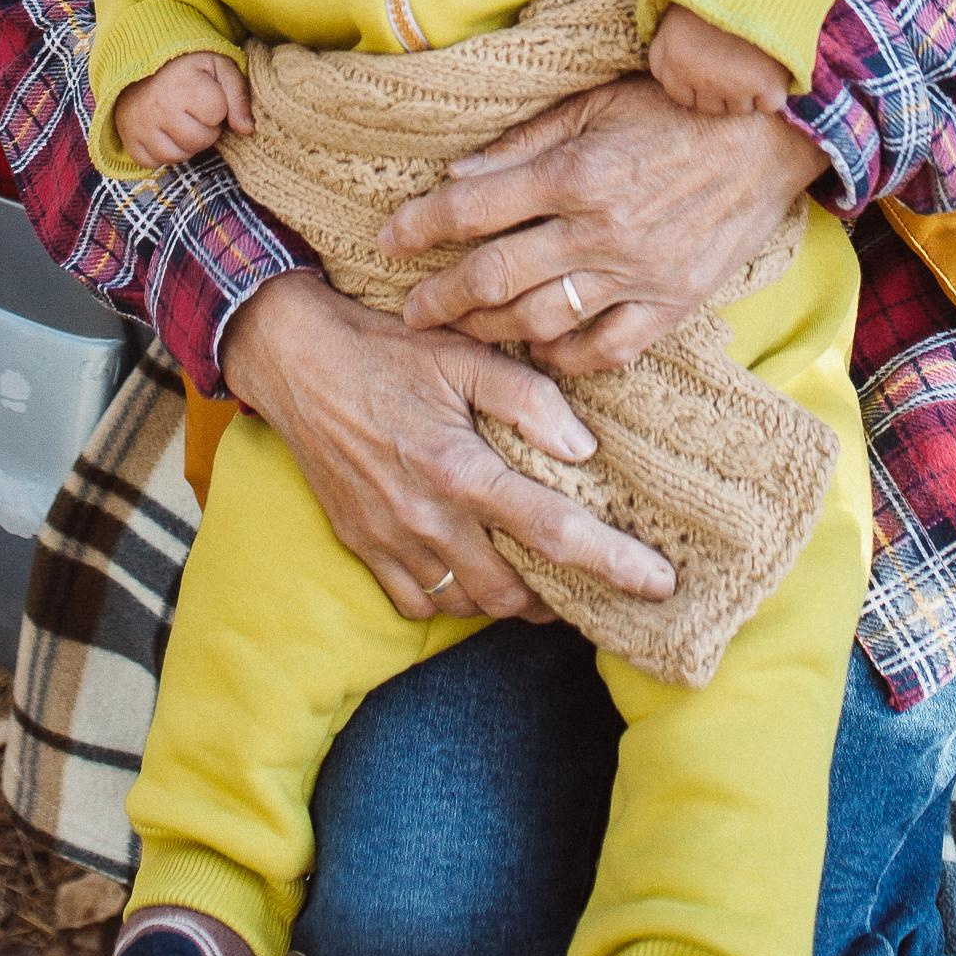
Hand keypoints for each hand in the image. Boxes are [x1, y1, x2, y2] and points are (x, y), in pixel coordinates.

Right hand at [116, 51, 253, 167]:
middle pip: (199, 141)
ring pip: (177, 157)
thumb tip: (247, 130)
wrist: (141, 62)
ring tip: (182, 122)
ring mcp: (141, 126)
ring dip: (186, 144)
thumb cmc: (187, 66)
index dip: (219, 107)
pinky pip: (153, 163)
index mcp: (184, 85)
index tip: (208, 96)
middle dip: (205, 129)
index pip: (217, 113)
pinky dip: (162, 153)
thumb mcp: (219, 67)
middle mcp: (159, 108)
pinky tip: (165, 133)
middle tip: (196, 113)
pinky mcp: (129, 140)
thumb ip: (238, 95)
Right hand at [220, 272, 676, 622]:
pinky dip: (454, 600)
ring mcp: (390, 540)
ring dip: (512, 602)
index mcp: (458, 468)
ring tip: (543, 581)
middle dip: (563, 600)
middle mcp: (425, 518)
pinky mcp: (362, 546)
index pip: (551, 531)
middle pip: (513, 592)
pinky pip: (418, 603)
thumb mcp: (463, 354)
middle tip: (599, 586)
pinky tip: (476, 573)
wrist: (296, 361)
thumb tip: (582, 449)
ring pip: (469, 604)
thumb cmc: (386, 350)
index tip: (659, 583)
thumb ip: (527, 399)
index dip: (612, 563)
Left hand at [383, 73, 825, 371]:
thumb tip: (455, 174)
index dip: (421, 227)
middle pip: (496, 277)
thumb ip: (523, 143)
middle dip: (441, 297)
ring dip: (489, 331)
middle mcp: (600, 230)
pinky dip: (563, 358)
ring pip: (540, 321)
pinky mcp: (672, 305)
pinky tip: (537, 351)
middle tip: (409, 309)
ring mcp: (637, 275)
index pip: (474, 208)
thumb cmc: (676, 108)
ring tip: (460, 330)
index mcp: (576, 172)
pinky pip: (605, 351)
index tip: (390, 239)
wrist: (770, 136)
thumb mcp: (594, 102)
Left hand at [646, 2, 795, 119]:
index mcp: (675, 61)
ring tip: (752, 60)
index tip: (705, 67)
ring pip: (738, 108)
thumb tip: (661, 73)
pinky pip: (768, 105)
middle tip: (731, 62)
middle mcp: (702, 80)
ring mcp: (736, 86)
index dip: (693, 83)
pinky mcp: (768, 86)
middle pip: (709, 106)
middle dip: (718, 89)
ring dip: (745, 91)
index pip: (679, 95)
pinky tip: (771, 68)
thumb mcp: (672, 12)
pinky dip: (772, 91)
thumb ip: (661, 46)